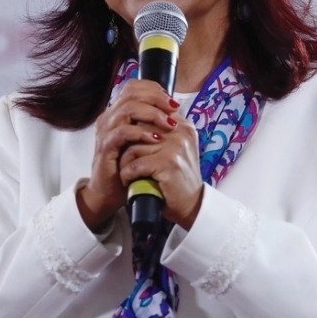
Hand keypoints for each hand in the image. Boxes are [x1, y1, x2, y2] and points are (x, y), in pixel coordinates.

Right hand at [78, 80, 181, 231]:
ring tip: (169, 124)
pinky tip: (156, 139)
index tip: (172, 101)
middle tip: (174, 108)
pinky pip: (122, 132)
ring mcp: (105, 131)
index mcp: (116, 112)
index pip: (133, 87)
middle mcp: (109, 118)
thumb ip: (151, 123)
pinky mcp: (105, 147)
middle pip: (131, 93)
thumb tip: (174, 108)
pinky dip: (141, 133)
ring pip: (127, 109)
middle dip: (157, 98)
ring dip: (152, 114)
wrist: (110, 193)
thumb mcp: (141, 140)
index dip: (154, 89)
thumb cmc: (128, 165)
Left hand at [119, 109, 203, 229]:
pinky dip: (128, 175)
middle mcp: (181, 132)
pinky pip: (135, 165)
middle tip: (126, 160)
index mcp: (183, 125)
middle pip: (138, 128)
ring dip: (125, 162)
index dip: (135, 127)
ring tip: (129, 172)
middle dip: (127, 144)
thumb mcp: (174, 148)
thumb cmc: (177, 177)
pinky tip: (131, 181)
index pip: (150, 112)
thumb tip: (134, 114)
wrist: (191, 205)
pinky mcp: (168, 163)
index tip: (129, 142)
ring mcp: (176, 147)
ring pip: (133, 147)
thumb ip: (160, 130)